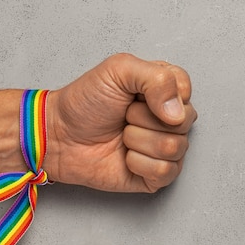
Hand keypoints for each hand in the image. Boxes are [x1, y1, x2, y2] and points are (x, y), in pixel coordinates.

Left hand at [44, 53, 196, 192]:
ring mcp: (166, 148)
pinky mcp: (157, 175)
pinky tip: (125, 157)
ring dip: (139, 141)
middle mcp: (170, 119)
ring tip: (122, 135)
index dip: (163, 94)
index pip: (186, 89)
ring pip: (175, 147)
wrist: (59, 135)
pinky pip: (166, 171)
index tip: (136, 94)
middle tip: (124, 115)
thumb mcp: (119, 70)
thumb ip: (158, 78)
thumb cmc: (85, 102)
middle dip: (145, 118)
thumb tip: (177, 113)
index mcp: (165, 90)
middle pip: (184, 121)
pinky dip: (139, 164)